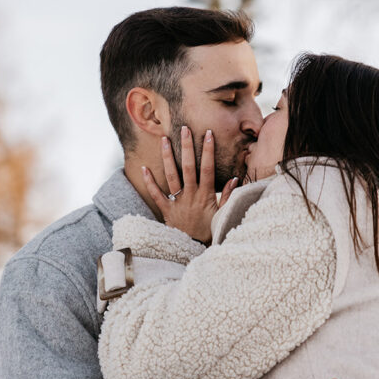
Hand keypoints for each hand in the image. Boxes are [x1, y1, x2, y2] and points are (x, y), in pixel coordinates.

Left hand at [142, 126, 237, 243]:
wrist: (193, 249)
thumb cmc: (209, 231)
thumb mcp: (222, 214)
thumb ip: (228, 196)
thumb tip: (234, 179)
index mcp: (205, 195)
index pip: (207, 168)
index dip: (208, 151)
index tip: (208, 134)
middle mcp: (190, 195)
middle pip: (188, 167)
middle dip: (187, 147)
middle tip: (184, 129)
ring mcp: (177, 201)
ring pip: (171, 176)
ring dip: (167, 157)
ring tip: (164, 140)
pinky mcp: (166, 209)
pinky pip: (156, 194)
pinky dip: (149, 181)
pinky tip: (143, 168)